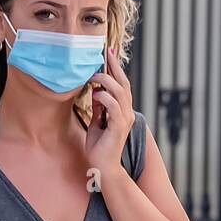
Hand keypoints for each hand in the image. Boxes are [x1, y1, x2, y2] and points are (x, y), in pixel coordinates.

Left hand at [86, 48, 134, 177]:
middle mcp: (127, 113)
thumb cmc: (99, 148)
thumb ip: (99, 108)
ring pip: (119, 91)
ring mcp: (124, 119)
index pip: (121, 85)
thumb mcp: (97, 122)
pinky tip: (94, 95)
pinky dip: (103, 97)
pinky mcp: (118, 126)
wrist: (103, 167)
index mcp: (123, 111)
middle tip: (105, 53)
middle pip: (123, 84)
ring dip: (105, 81)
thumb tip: (96, 92)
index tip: (108, 53)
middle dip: (114, 67)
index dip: (115, 69)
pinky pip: (113, 105)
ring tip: (93, 76)